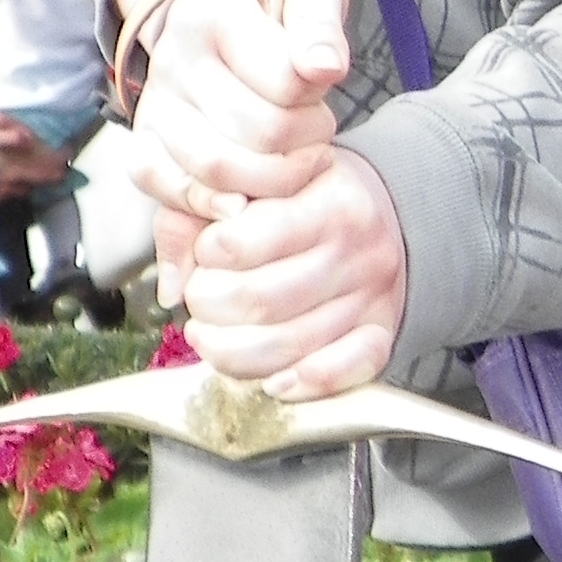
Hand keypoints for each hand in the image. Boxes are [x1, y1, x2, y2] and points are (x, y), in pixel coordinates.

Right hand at [0, 112, 67, 199]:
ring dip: (36, 182)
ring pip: (27, 189)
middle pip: (39, 182)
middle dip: (51, 175)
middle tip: (60, 170)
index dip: (58, 165)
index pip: (44, 171)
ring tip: (44, 176)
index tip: (68, 160)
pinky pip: (13, 194)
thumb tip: (27, 137)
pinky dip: (21, 189)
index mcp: (13, 170)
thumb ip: (9, 138)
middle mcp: (11, 184)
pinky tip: (19, 184)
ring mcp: (1, 192)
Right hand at [122, 0, 353, 225]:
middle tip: (317, 127)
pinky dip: (212, 204)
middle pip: (261, 132)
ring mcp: (156, 102)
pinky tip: (248, 196)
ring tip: (295, 156)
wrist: (217, 6)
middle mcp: (175, 57)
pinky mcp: (144, 139)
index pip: (286, 80)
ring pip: (219, 170)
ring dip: (277, 178)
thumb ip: (320, 22)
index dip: (318, 93)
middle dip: (308, 140)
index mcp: (214, 11)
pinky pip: (166, 187)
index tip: (320, 81)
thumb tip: (324, 68)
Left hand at [178, 145, 407, 396]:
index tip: (205, 250)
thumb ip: (201, 212)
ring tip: (211, 334)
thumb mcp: (258, 177)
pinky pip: (346, 370)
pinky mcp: (382, 333)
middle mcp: (359, 250)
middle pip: (258, 300)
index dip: (205, 254)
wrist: (387, 207)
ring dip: (231, 350)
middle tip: (200, 295)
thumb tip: (174, 285)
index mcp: (331, 202)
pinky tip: (271, 380)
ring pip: (288, 345)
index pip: (242, 242)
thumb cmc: (307, 194)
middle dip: (207, 305)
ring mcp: (374, 297)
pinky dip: (303, 383)